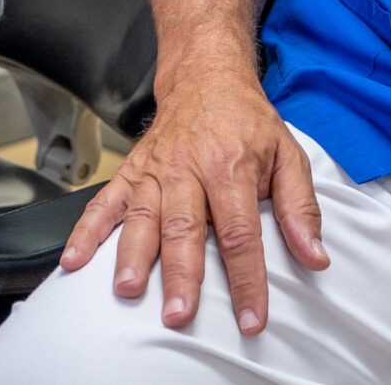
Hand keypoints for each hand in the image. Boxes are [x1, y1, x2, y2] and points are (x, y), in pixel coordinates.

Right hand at [59, 57, 326, 335]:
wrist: (206, 73)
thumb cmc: (247, 120)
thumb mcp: (289, 155)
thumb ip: (301, 209)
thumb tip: (314, 255)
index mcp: (231, 167)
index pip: (240, 233)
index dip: (247, 279)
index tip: (251, 317)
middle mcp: (189, 168)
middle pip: (185, 228)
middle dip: (181, 274)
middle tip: (179, 314)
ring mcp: (156, 169)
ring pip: (142, 216)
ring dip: (133, 255)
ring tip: (128, 289)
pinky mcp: (134, 169)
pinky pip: (107, 200)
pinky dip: (88, 229)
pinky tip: (76, 257)